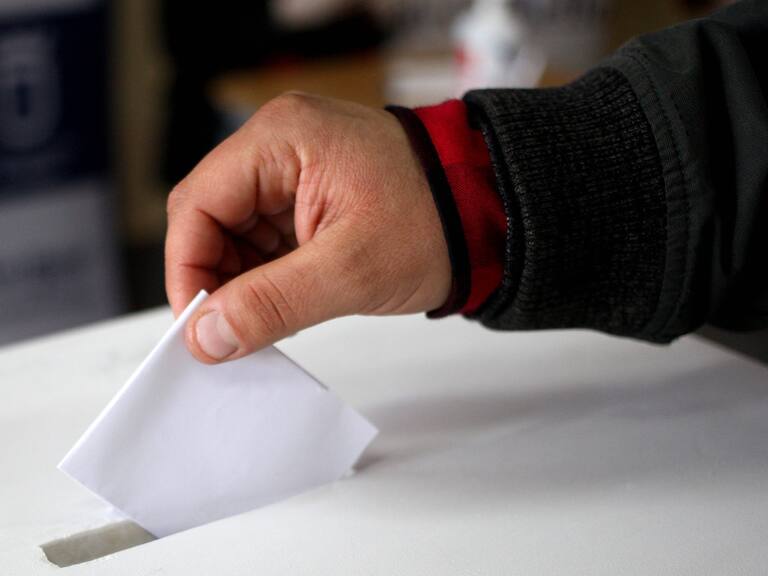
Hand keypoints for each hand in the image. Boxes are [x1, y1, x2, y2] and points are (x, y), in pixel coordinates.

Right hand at [165, 93, 450, 362]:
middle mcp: (280, 145)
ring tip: (266, 322)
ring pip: (236, 233)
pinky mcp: (310, 195)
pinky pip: (266, 239)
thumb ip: (271, 304)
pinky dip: (267, 276)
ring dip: (242, 282)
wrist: (491, 212)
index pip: (198, 204)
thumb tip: (206, 337)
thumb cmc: (437, 220)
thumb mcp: (351, 270)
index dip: (187, 269)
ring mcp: (295, 170)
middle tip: (230, 333)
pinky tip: (284, 305)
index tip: (199, 326)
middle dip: (216, 279)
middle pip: (211, 218)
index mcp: (282, 138)